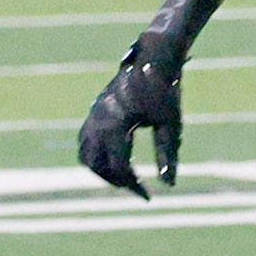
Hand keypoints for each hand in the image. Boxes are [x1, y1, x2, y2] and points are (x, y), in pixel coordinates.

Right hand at [80, 37, 185, 198]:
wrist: (152, 58)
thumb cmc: (165, 90)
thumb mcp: (170, 124)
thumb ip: (167, 155)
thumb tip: (169, 184)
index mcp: (116, 124)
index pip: (118, 167)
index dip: (133, 186)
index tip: (148, 196)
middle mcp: (99, 121)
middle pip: (97, 165)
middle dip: (116, 181)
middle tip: (137, 188)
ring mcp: (93, 114)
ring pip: (85, 155)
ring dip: (101, 170)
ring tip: (124, 177)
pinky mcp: (94, 110)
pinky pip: (84, 141)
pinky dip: (94, 155)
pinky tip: (114, 159)